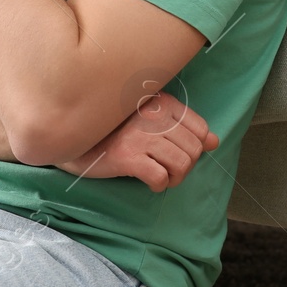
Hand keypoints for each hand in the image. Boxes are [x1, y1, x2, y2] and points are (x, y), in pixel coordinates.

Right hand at [53, 91, 219, 191]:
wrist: (72, 136)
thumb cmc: (113, 129)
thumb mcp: (149, 119)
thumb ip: (182, 126)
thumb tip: (214, 142)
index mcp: (160, 101)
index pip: (200, 129)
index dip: (195, 148)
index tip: (177, 153)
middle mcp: (152, 115)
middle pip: (193, 150)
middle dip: (185, 166)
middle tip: (167, 169)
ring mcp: (139, 135)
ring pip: (181, 165)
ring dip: (174, 178)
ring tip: (160, 176)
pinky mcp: (126, 156)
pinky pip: (160, 178)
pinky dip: (159, 185)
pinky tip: (148, 182)